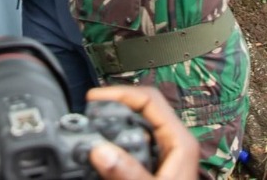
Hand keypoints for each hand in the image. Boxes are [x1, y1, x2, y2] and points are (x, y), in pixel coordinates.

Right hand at [85, 85, 199, 179]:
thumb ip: (128, 174)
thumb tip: (100, 151)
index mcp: (179, 142)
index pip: (150, 99)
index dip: (120, 94)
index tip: (93, 100)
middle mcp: (172, 143)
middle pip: (139, 109)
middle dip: (112, 107)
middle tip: (87, 112)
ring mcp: (162, 154)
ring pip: (134, 126)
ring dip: (111, 123)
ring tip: (89, 125)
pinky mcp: (151, 165)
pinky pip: (131, 143)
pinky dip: (114, 142)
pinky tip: (100, 149)